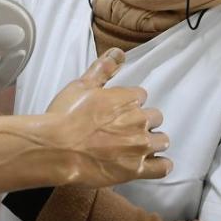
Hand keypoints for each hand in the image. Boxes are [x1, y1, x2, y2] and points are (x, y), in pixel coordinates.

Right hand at [42, 48, 171, 185]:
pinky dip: (160, 165)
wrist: (57, 148)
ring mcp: (140, 146)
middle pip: (155, 118)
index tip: (119, 110)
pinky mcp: (137, 169)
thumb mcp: (81, 85)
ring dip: (152, 142)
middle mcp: (139, 121)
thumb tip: (118, 52)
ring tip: (135, 146)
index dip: (130, 103)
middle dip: (144, 122)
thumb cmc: (65, 116)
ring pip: (162, 141)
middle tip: (126, 128)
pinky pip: (163, 167)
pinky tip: (150, 163)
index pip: (141, 96)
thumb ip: (103, 68)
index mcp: (127, 99)